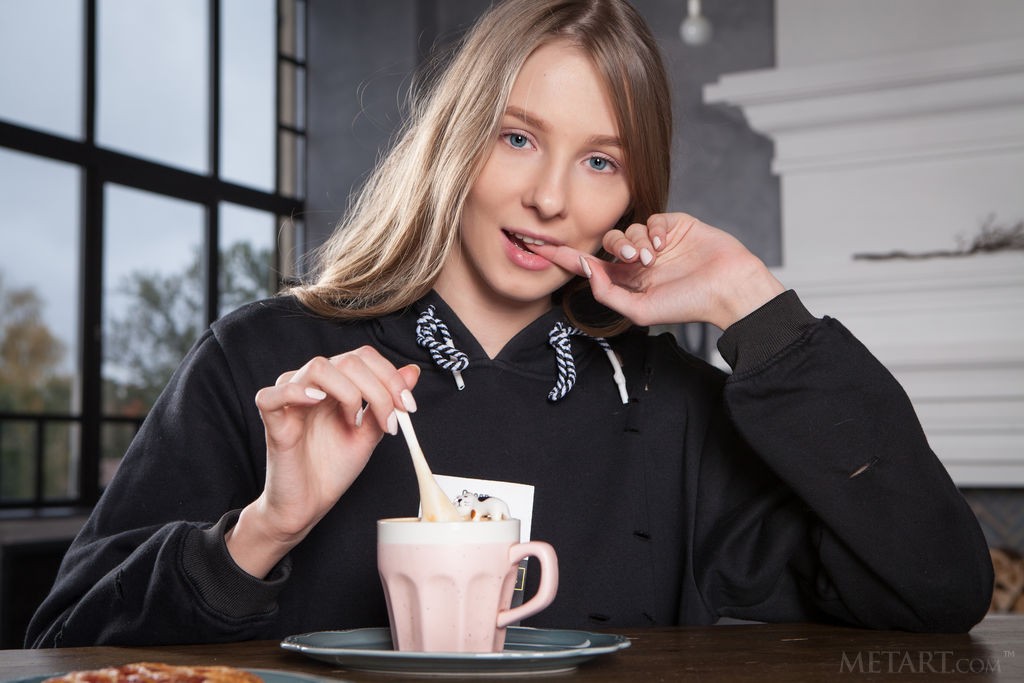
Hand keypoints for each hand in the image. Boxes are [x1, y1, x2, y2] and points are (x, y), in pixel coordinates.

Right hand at [226, 347, 419, 577]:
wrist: (309, 504)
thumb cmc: (332, 468)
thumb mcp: (369, 433)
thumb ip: (386, 402)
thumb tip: (411, 372)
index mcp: (334, 385)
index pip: (362, 357)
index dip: (390, 375)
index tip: (408, 405)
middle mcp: (312, 386)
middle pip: (347, 361)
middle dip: (379, 389)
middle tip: (391, 420)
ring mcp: (290, 401)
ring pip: (318, 367)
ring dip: (349, 392)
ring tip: (354, 422)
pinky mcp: (272, 422)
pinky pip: (271, 395)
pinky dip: (296, 392)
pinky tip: (317, 402)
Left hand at [533, 213, 783, 329]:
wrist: (728, 288)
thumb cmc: (688, 305)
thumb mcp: (641, 310)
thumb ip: (608, 293)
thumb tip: (585, 270)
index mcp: (627, 281)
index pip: (588, 265)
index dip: (564, 255)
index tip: (537, 246)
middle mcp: (639, 260)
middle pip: (609, 242)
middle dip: (616, 247)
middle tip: (635, 259)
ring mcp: (656, 242)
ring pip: (630, 228)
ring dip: (638, 240)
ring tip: (655, 257)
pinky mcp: (675, 226)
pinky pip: (653, 219)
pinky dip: (656, 230)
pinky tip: (667, 244)